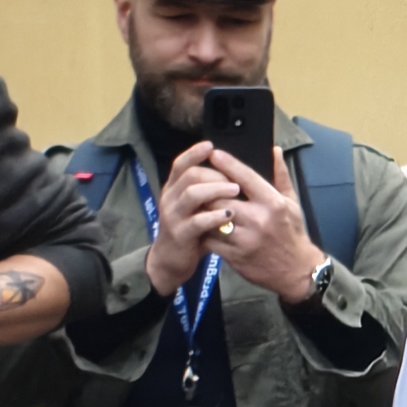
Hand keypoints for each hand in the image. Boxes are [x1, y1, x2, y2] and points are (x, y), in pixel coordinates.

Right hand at [144, 139, 244, 295]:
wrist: (172, 261)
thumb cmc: (192, 231)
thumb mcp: (198, 207)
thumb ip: (210, 190)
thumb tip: (235, 172)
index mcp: (175, 189)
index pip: (180, 164)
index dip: (194, 153)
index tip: (210, 145)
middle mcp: (171, 198)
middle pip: (190, 175)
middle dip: (215, 173)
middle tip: (236, 179)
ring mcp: (173, 216)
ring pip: (192, 194)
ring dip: (216, 189)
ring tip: (236, 190)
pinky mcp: (180, 234)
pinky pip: (197, 221)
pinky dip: (215, 216)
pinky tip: (229, 214)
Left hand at [172, 139, 324, 305]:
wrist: (296, 271)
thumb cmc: (292, 233)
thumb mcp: (292, 203)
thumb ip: (281, 176)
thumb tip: (275, 150)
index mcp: (273, 203)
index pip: (246, 178)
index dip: (228, 164)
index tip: (214, 153)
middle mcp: (258, 220)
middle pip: (221, 198)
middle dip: (209, 189)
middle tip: (200, 182)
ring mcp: (245, 240)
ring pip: (212, 219)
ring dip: (203, 210)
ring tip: (197, 203)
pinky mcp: (235, 256)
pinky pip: (210, 240)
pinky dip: (204, 231)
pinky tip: (202, 225)